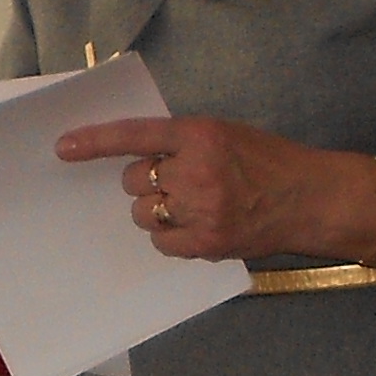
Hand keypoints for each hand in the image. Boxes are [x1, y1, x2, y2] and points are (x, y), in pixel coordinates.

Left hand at [56, 114, 358, 263]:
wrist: (310, 198)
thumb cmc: (270, 162)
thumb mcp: (226, 134)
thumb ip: (184, 142)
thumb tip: (139, 157)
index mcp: (200, 134)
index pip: (136, 135)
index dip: (95, 141)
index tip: (64, 147)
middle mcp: (196, 170)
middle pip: (134, 180)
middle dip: (146, 181)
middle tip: (175, 181)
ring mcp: (200, 209)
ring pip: (143, 212)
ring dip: (156, 209)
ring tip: (189, 205)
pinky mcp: (206, 242)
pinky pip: (161, 241)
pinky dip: (170, 236)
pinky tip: (194, 227)